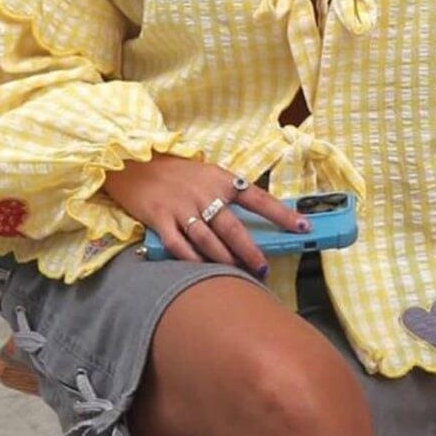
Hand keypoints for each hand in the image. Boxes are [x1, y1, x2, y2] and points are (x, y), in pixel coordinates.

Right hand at [102, 154, 309, 272]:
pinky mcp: (159, 219)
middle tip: (262, 268)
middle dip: (251, 252)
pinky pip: (180, 246)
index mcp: (221, 179)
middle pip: (233, 229)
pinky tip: (202, 270)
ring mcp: (181, 207)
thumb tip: (255, 216)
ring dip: (225, 261)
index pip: (258, 198)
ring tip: (236, 274)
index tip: (303, 227)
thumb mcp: (206, 173)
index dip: (282, 214)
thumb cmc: (174, 170)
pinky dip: (192, 260)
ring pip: (209, 241)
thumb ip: (228, 192)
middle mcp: (204, 194)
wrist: (132, 161)